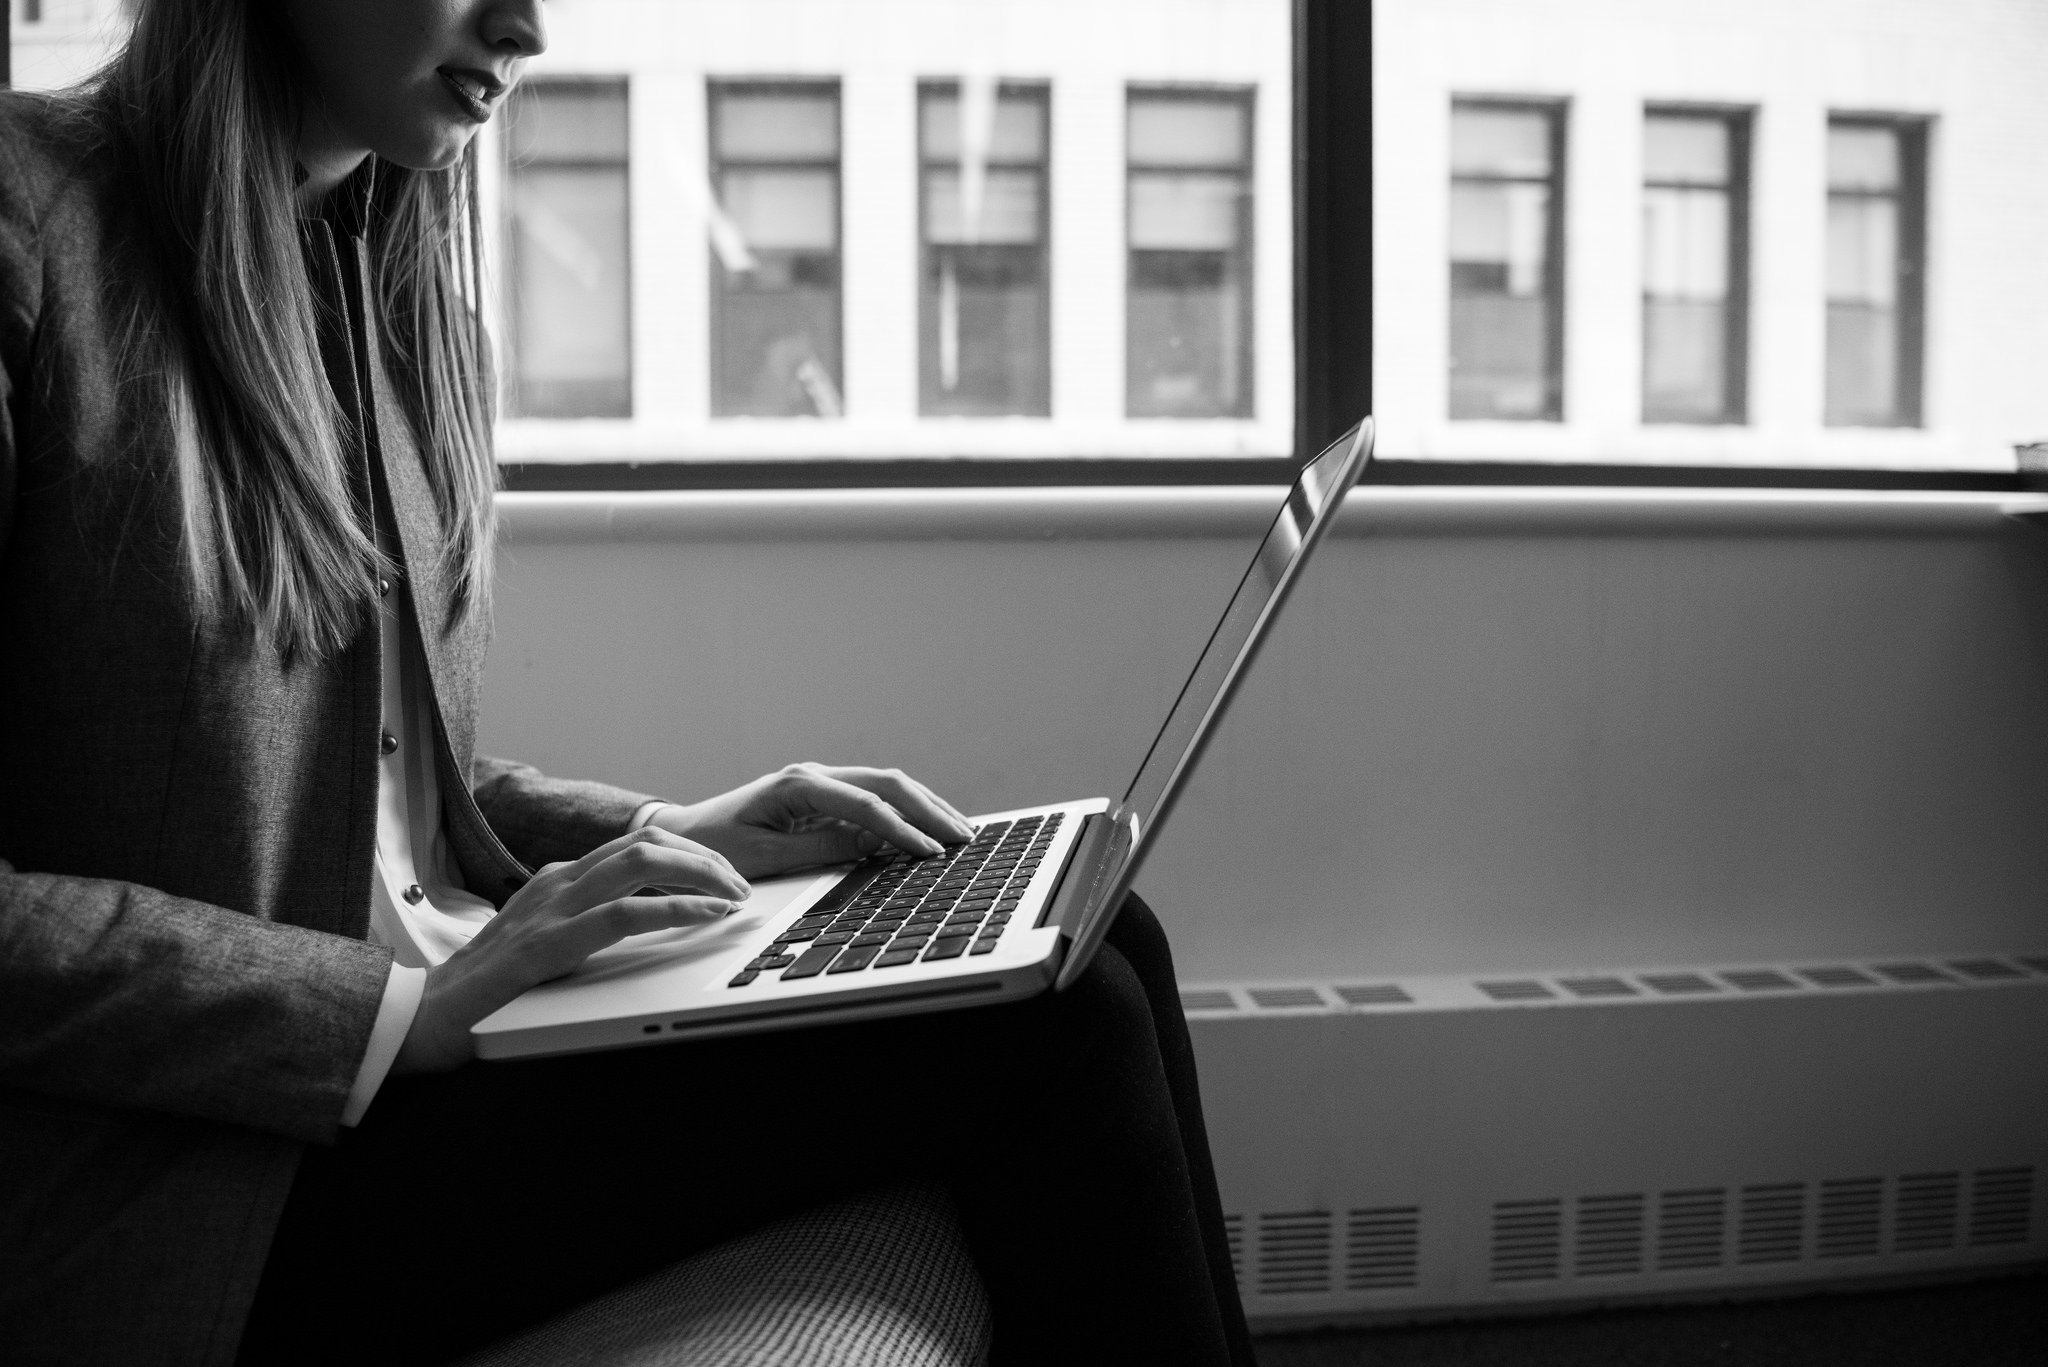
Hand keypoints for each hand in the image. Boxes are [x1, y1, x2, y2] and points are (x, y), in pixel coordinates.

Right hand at [393, 826, 750, 1072]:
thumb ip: (588, 924)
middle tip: (741, 886)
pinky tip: (708, 919)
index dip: (691, 855)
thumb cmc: (489, 990)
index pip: (638, 844)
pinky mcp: (549, 943)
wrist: (423, 1018)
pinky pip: (626, 913)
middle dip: (706, 858)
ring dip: (702, 875)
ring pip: (642, 861)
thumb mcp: (549, 942)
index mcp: (560, 879)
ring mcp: (552, 908)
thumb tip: (650, 921)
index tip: (726, 877)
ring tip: (735, 897)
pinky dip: (678, 911)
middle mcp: (558, 881)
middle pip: (648, 841)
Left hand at [647, 762, 974, 878]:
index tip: (930, 851)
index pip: (866, 803)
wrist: (684, 835)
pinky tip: (930, 826)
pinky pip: (874, 799)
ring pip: (887, 785)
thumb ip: (821, 849)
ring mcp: (821, 782)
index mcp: (798, 784)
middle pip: (887, 783)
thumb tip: (872, 846)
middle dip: (929, 808)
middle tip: (963, 836)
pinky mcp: (824, 797)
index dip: (903, 829)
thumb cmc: (715, 845)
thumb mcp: (766, 857)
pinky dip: (906, 811)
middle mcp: (814, 775)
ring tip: (960, 830)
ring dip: (925, 806)